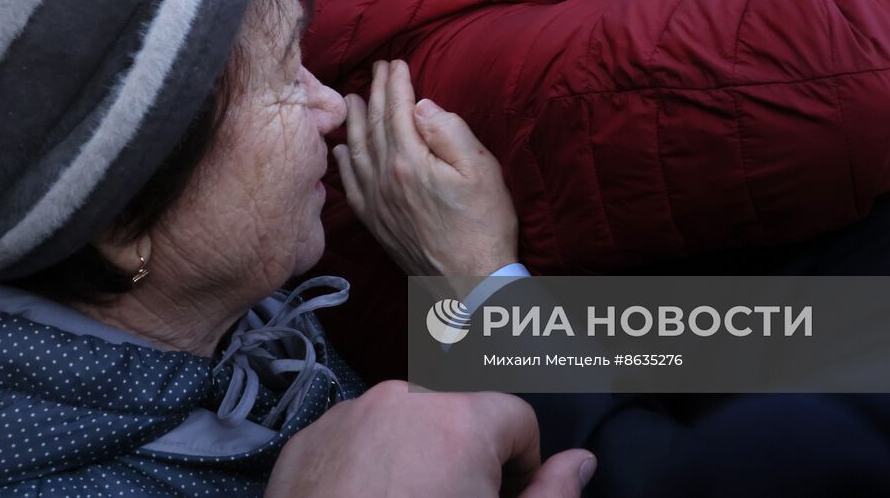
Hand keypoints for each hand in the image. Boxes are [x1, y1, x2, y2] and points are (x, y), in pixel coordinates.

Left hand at [265, 380, 595, 497]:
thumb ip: (550, 497)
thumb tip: (579, 463)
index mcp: (459, 420)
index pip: (517, 416)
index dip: (520, 465)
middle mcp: (402, 400)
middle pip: (460, 413)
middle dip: (466, 456)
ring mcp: (350, 415)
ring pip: (406, 420)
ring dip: (417, 455)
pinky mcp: (310, 438)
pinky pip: (358, 435)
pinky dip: (369, 464)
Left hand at [337, 59, 517, 276]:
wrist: (471, 283)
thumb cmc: (484, 226)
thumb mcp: (480, 171)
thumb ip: (449, 132)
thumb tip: (421, 106)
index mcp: (409, 161)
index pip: (398, 111)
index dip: (396, 83)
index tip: (396, 62)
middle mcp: (384, 178)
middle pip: (375, 125)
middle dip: (376, 93)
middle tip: (377, 69)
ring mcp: (376, 202)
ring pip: (357, 151)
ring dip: (356, 121)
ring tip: (355, 98)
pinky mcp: (375, 223)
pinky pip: (351, 186)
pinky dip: (343, 163)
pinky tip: (340, 151)